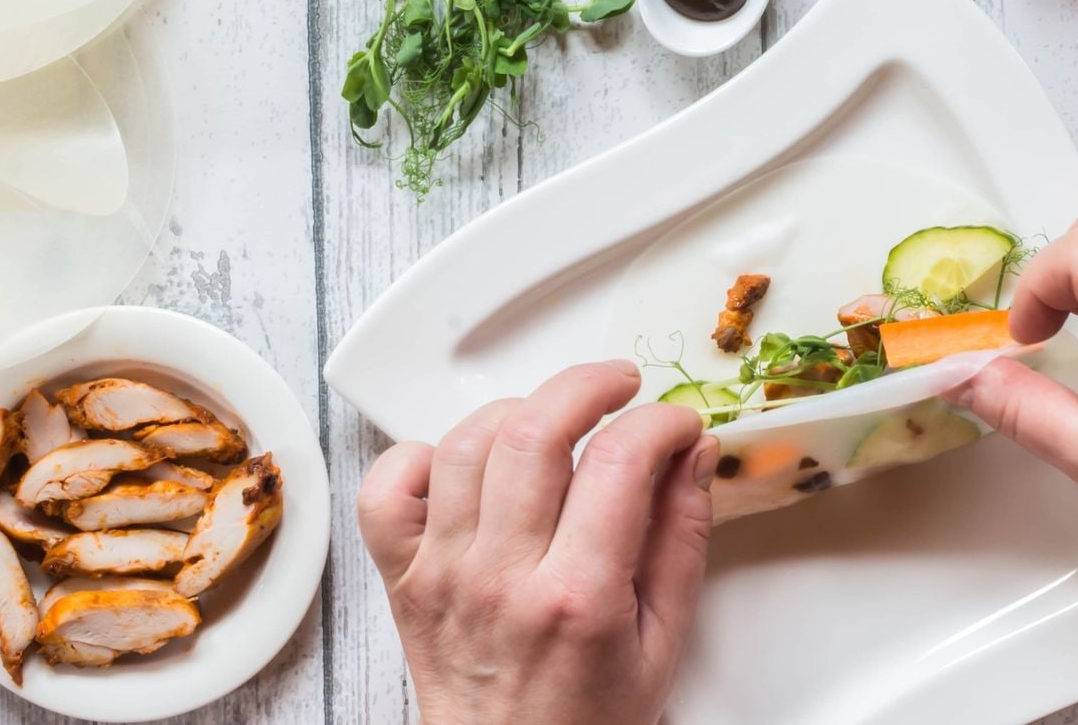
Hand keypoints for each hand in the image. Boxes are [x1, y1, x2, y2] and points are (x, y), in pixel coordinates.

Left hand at [358, 360, 715, 724]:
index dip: (658, 422)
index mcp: (577, 600)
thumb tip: (692, 454)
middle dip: (587, 385)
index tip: (676, 424)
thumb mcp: (664, 641)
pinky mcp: (402, 578)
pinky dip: (419, 456)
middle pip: (533, 434)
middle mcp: (501, 579)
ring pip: (464, 445)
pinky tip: (467, 466)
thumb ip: (682, 538)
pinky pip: (386, 490)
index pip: (618, 463)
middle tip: (619, 387)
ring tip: (553, 423)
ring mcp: (442, 574)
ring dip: (516, 411)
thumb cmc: (587, 720)